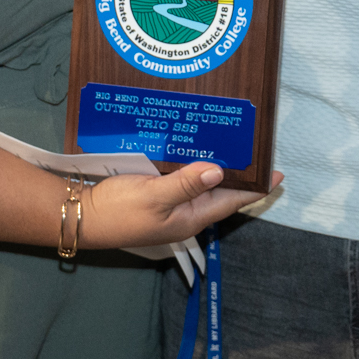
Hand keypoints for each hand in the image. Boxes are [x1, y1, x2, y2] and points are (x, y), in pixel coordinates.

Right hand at [79, 164, 282, 249]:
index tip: (278, 173)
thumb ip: (186, 183)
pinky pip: (181, 177)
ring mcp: (170, 203)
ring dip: (215, 164)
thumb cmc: (118, 212)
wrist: (80, 216)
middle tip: (255, 147)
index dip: (255, 187)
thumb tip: (219, 171)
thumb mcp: (153, 196)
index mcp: (191, 217)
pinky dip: (191, 162)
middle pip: (220, 190)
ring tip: (232, 142)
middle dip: (239, 171)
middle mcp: (185, 211)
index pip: (232, 200)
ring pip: (201, 181)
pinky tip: (193, 146)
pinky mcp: (155, 192)